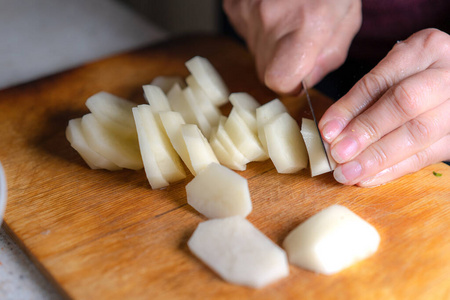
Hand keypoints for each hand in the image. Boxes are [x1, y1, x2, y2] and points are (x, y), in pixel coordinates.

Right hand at [223, 0, 361, 93]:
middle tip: (297, 40)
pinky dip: (259, 29)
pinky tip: (274, 11)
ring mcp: (248, 11)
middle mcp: (271, 20)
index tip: (298, 75)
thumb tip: (305, 82)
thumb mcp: (347, 18)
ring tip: (288, 19)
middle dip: (282, 64)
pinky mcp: (235, 6)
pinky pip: (246, 33)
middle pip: (266, 70)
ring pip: (255, 53)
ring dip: (271, 46)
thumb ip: (329, 57)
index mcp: (306, 26)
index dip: (289, 84)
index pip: (279, 80)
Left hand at [319, 29, 449, 186]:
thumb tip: (331, 131)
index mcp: (426, 49)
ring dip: (377, 158)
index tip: (327, 131)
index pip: (382, 81)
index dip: (351, 108)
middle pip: (406, 104)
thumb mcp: (391, 71)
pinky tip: (368, 178)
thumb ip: (362, 98)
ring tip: (348, 173)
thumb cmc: (414, 75)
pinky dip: (393, 170)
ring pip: (418, 134)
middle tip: (338, 154)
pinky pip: (426, 156)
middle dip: (367, 132)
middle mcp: (448, 75)